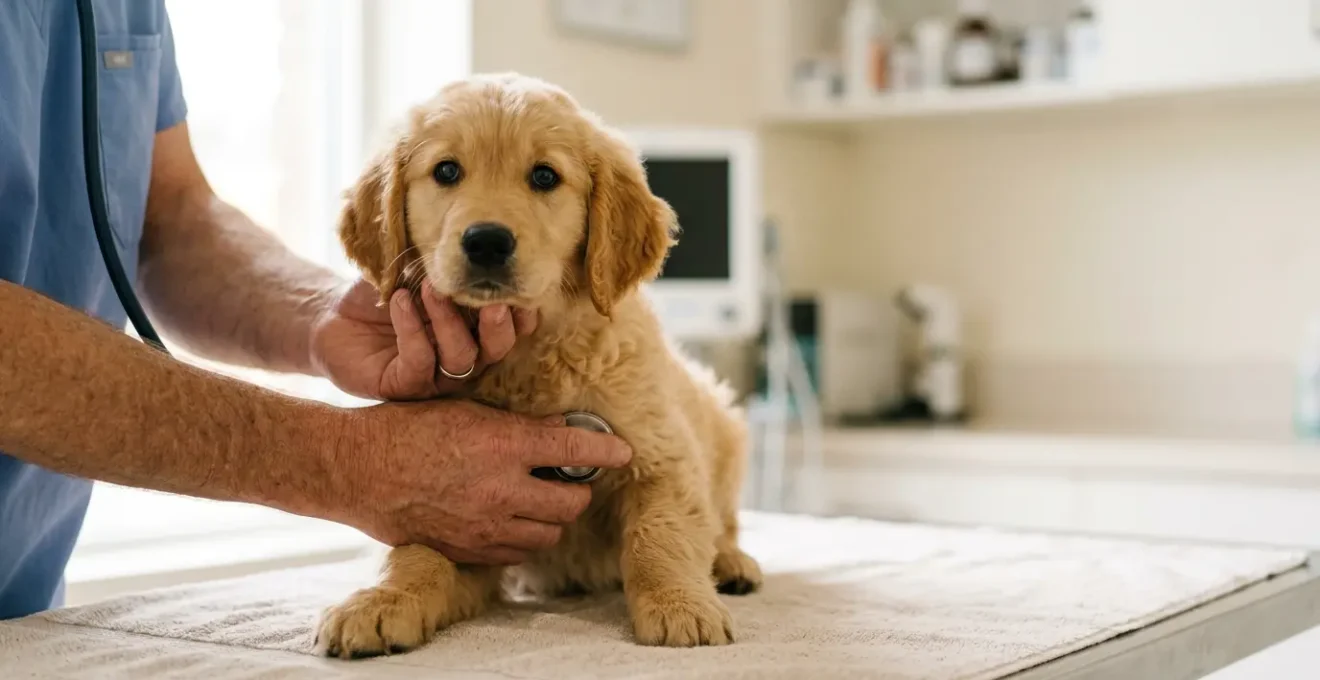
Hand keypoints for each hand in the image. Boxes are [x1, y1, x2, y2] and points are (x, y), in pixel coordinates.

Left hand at [309, 279, 537, 400]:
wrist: (334, 314)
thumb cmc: (385, 289)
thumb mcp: (418, 268)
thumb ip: (447, 263)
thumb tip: (473, 243)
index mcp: (475, 326)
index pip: (513, 326)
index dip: (522, 312)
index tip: (519, 288)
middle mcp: (463, 353)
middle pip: (497, 349)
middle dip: (498, 325)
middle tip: (490, 301)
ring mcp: (436, 375)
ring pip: (462, 358)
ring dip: (449, 321)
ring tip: (429, 289)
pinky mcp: (404, 386)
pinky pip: (419, 363)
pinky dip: (411, 330)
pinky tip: (399, 301)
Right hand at [333, 400, 632, 564]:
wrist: (358, 470)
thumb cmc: (406, 428)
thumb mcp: (465, 409)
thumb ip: (516, 424)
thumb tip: (559, 429)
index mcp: (503, 444)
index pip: (576, 449)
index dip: (607, 450)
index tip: (622, 452)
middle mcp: (502, 489)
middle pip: (571, 501)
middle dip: (578, 488)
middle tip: (570, 476)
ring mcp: (486, 525)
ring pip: (549, 532)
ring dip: (553, 515)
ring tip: (539, 497)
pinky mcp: (469, 549)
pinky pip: (517, 552)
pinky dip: (524, 537)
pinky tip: (512, 517)